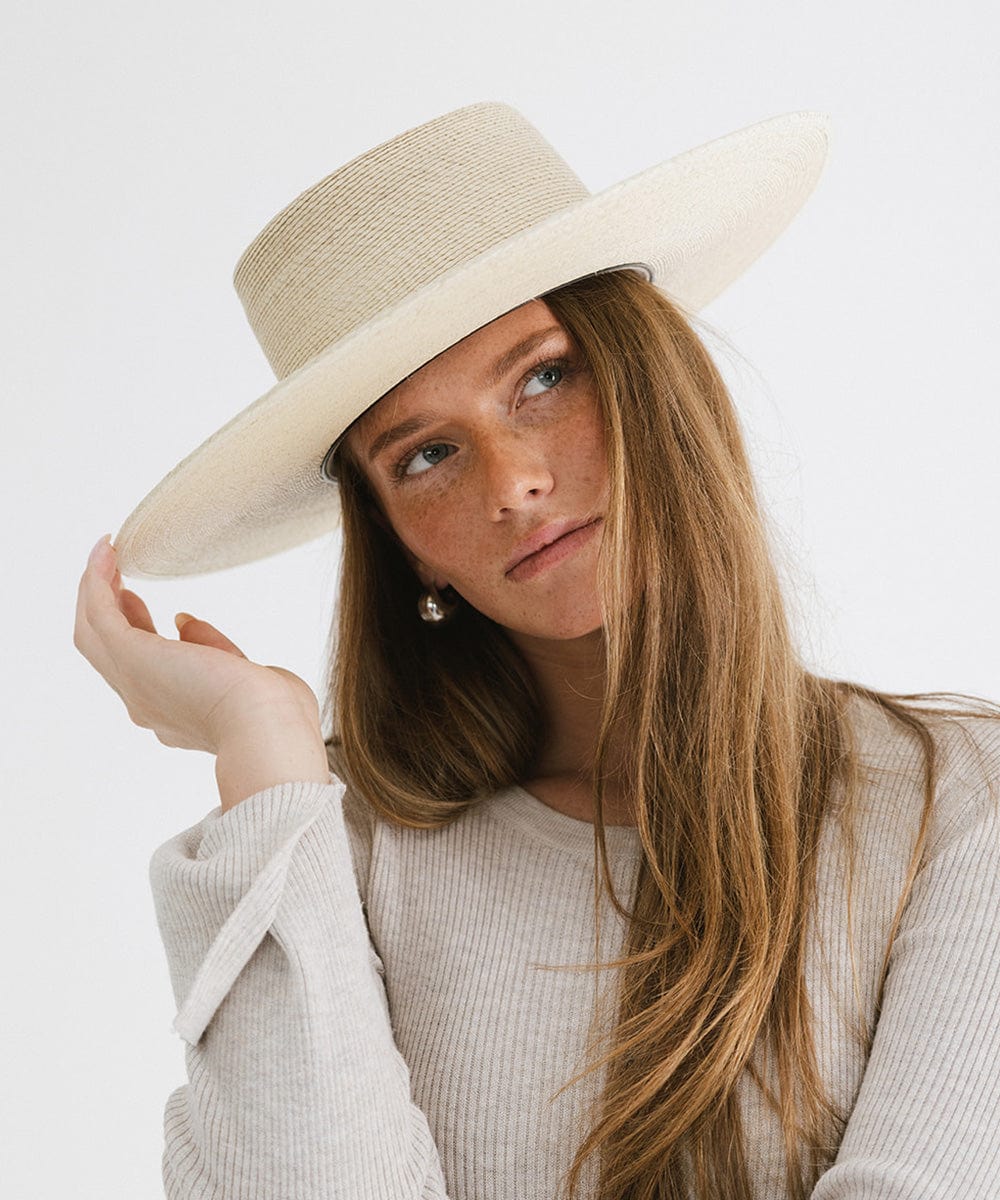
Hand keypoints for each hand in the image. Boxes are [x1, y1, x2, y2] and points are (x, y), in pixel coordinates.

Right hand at [73, 535, 322, 754]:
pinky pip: (100, 613)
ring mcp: (132, 683)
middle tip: (112, 572)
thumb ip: (214, 648)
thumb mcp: (243, 674)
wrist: (267, 726)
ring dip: (94, 590)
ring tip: (105, 554)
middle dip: (107, 608)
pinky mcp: (131, 657)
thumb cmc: (273, 712)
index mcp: (174, 714)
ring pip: (93, 633)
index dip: (135, 630)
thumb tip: (184, 622)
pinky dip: (97, 581)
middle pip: (106, 651)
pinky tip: (108, 551)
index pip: (141, 667)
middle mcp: (145, 704)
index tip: (139, 602)